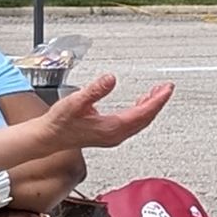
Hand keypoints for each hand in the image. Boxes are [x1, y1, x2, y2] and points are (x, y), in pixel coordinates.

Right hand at [38, 76, 175, 151]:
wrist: (49, 137)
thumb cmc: (59, 122)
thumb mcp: (75, 102)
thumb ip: (95, 90)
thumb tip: (111, 79)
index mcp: (112, 128)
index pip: (143, 113)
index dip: (157, 100)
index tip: (167, 88)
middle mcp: (116, 135)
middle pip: (146, 118)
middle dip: (158, 102)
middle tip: (167, 87)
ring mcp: (114, 136)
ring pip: (140, 121)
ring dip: (150, 106)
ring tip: (158, 92)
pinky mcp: (110, 135)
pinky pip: (133, 123)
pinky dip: (141, 111)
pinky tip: (142, 102)